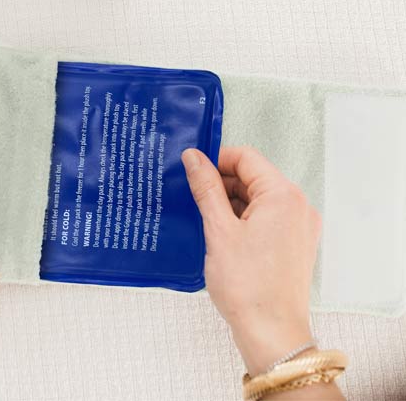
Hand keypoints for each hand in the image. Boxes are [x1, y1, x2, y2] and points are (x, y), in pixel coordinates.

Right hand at [182, 145, 321, 375]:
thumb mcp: (218, 229)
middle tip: (192, 198)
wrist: (271, 335)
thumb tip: (193, 156)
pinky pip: (265, 218)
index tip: (191, 172)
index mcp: (283, 196)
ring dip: (229, 203)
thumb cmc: (247, 285)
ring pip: (257, 198)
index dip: (216, 160)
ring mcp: (299, 227)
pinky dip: (242, 220)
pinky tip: (219, 234)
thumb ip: (206, 187)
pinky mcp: (294, 244)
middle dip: (221, 183)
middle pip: (252, 177)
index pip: (246, 158)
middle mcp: (298, 206)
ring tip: (203, 220)